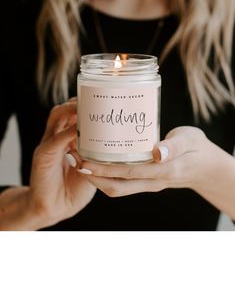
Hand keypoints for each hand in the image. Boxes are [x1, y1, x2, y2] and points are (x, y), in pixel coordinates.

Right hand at [29, 101, 95, 228]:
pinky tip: (79, 129)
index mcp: (66, 139)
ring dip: (72, 110)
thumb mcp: (91, 167)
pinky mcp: (42, 156)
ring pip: (56, 117)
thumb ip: (99, 153)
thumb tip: (120, 143)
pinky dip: (67, 133)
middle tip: (96, 100)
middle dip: (78, 102)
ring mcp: (48, 145)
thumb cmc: (74, 187)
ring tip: (88, 108)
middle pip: (63, 109)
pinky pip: (55, 140)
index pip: (72, 114)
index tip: (103, 101)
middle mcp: (56, 137)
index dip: (85, 105)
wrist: (55, 208)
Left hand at [78, 126, 219, 196]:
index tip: (84, 161)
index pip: (128, 172)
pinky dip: (108, 176)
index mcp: (163, 171)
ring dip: (98, 179)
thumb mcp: (190, 140)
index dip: (104, 169)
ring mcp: (149, 183)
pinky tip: (99, 161)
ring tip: (81, 161)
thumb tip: (158, 152)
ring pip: (118, 188)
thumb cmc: (198, 149)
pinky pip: (124, 183)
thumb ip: (175, 146)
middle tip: (75, 161)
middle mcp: (152, 181)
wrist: (206, 167)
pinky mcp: (147, 180)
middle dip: (94, 177)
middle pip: (117, 186)